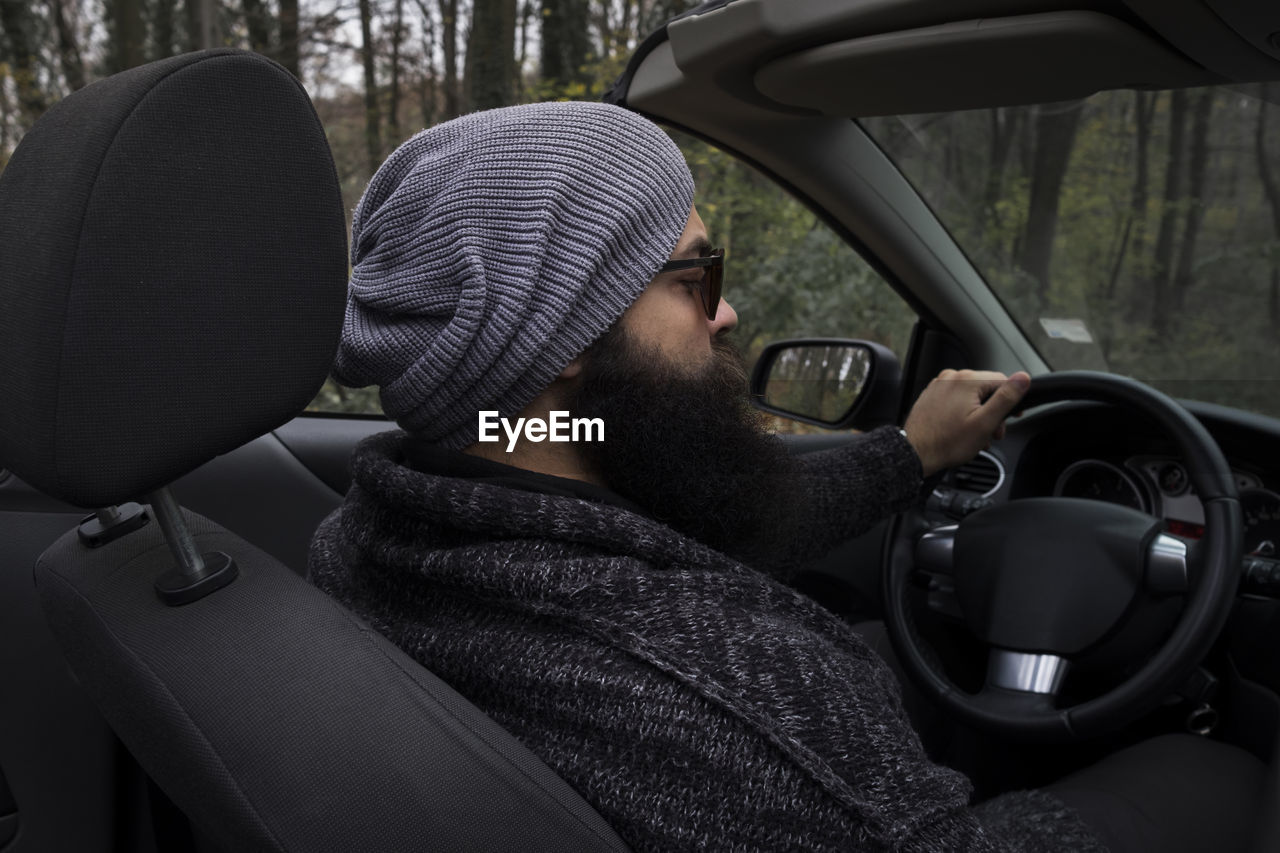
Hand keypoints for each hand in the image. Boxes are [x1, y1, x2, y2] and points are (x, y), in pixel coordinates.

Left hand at [902, 369, 1030, 476]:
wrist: (916, 453)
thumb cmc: (947, 442)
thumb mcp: (985, 422)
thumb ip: (1006, 398)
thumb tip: (1023, 378)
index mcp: (966, 380)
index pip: (1002, 381)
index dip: (1011, 400)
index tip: (1013, 416)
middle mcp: (951, 377)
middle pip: (986, 389)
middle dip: (993, 412)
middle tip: (993, 433)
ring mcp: (939, 386)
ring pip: (971, 396)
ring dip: (979, 415)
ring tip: (977, 436)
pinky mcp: (932, 396)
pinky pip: (956, 400)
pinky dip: (964, 414)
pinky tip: (963, 430)